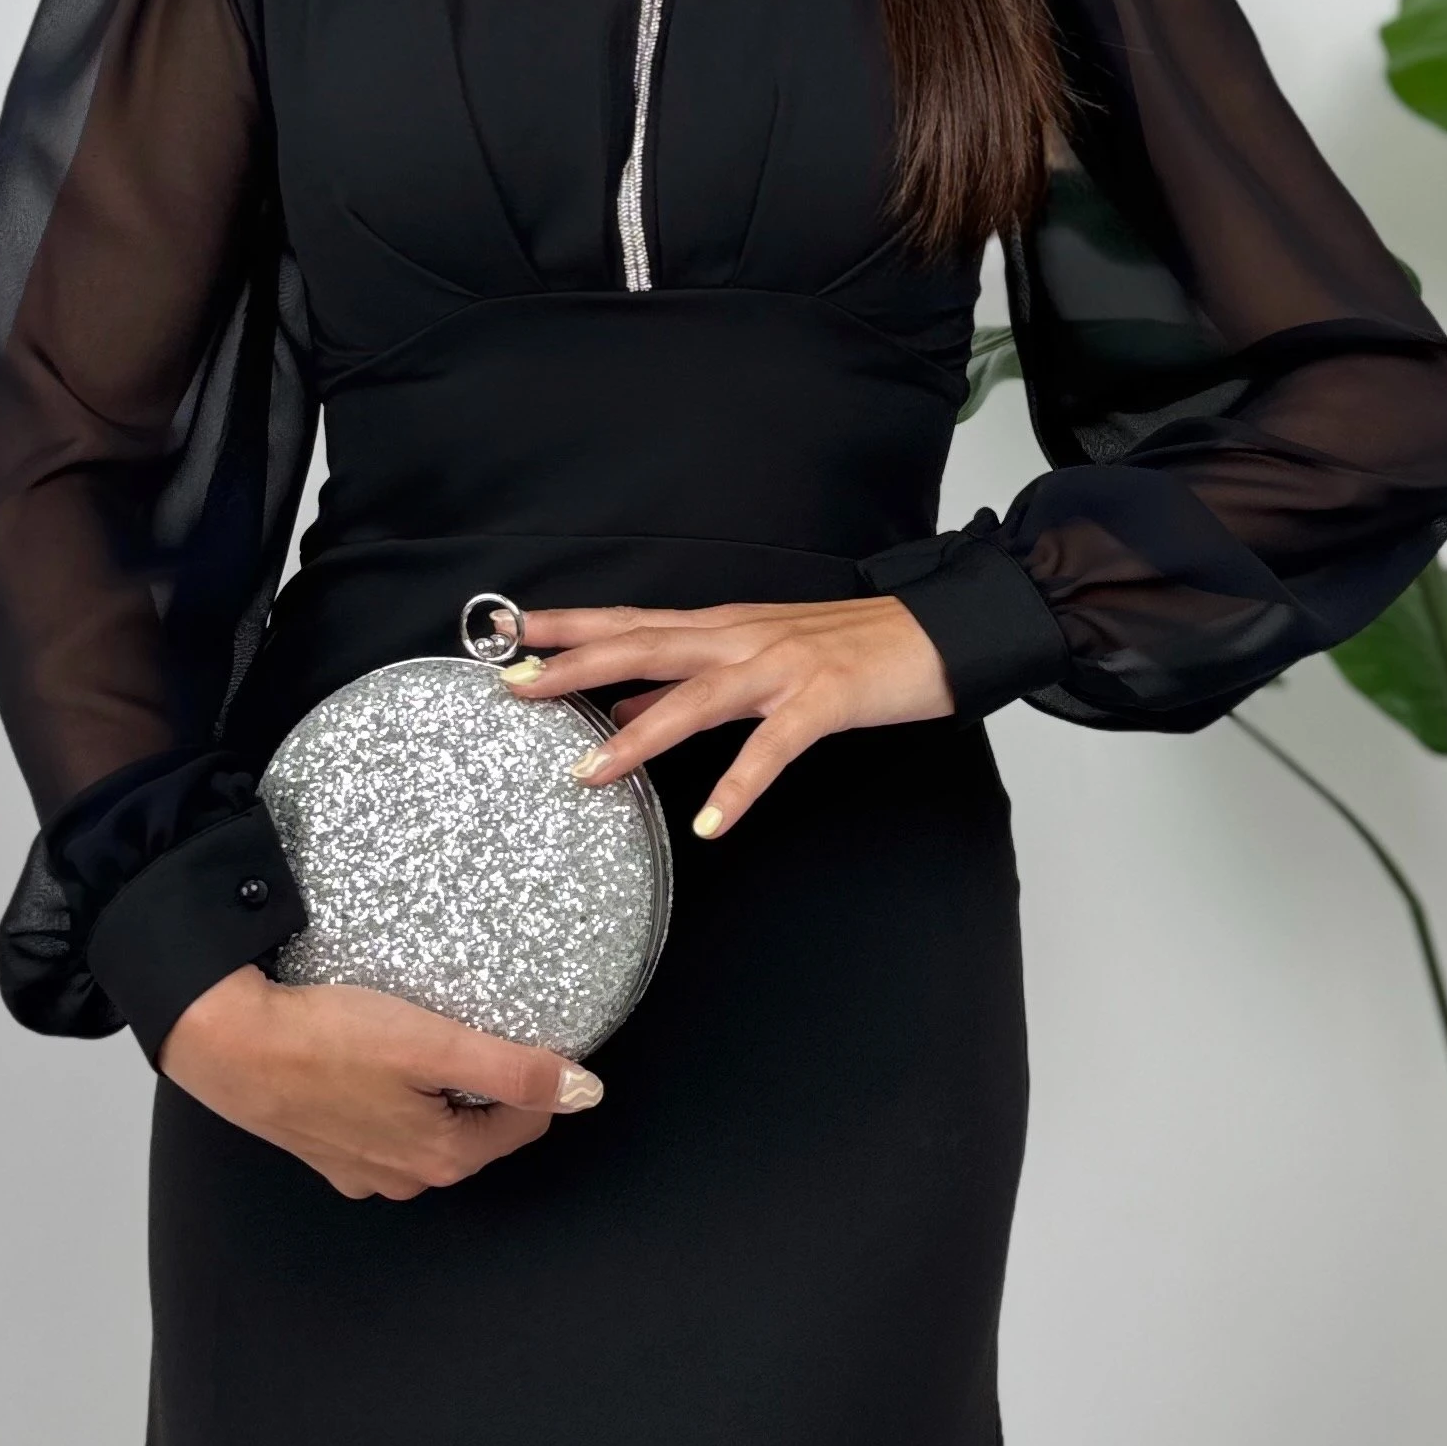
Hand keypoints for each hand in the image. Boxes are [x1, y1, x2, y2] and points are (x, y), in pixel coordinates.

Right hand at [160, 962, 603, 1201]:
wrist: (229, 1045)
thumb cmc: (325, 1041)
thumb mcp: (433, 1045)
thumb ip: (513, 1070)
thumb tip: (585, 1091)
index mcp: (443, 1159)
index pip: (527, 1120)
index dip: (528, 1072)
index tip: (500, 1031)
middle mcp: (407, 1178)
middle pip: (479, 1127)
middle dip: (479, 1083)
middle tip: (450, 1029)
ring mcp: (364, 1172)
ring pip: (431, 1127)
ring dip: (433, 1090)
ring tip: (408, 1042)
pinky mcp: (329, 1153)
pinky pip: (384, 1127)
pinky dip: (389, 1098)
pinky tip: (367, 1063)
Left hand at [503, 594, 950, 837]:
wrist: (936, 635)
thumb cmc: (847, 650)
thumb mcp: (758, 659)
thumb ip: (687, 685)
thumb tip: (621, 709)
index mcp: (722, 628)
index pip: (631, 623)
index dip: (570, 628)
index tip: (510, 637)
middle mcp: (741, 638)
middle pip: (645, 646)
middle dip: (577, 666)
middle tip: (516, 686)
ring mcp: (782, 667)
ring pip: (697, 698)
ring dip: (638, 735)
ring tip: (587, 771)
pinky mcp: (824, 699)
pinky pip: (772, 748)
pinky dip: (739, 785)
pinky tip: (710, 822)